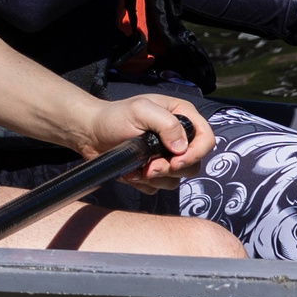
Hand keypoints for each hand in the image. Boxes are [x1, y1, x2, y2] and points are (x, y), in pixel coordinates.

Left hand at [85, 95, 212, 190]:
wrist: (90, 133)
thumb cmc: (113, 116)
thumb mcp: (140, 110)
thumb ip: (166, 124)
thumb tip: (182, 147)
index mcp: (180, 117)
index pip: (206, 139)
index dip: (196, 153)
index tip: (176, 160)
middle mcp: (177, 138)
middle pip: (194, 163)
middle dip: (172, 169)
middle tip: (152, 166)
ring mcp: (165, 156)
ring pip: (177, 178)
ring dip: (157, 177)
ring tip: (139, 169)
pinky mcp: (153, 172)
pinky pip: (159, 187)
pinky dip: (146, 184)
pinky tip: (132, 172)